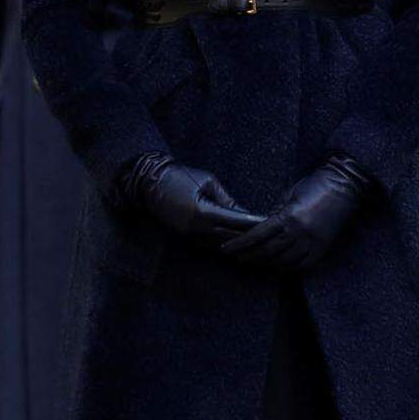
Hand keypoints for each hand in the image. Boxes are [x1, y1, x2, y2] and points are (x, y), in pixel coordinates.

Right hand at [118, 153, 259, 247]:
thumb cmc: (180, 175)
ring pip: (219, 243)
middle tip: (268, 235)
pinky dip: (222, 242)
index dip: (252, 222)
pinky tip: (235, 242)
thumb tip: (244, 213)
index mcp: (202, 212)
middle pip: (229, 236)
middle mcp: (195, 228)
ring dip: (236, 242)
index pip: (234, 220)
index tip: (269, 222)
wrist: (149, 182)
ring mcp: (188, 234)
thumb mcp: (208, 181)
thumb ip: (226, 199)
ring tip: (256, 241)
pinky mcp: (183, 236)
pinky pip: (207, 242)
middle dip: (248, 236)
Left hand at [223, 155, 373, 271]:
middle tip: (237, 258)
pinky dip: (288, 267)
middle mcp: (300, 232)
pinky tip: (279, 266)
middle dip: (250, 256)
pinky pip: (302, 264)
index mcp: (289, 216)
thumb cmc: (315, 184)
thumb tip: (262, 228)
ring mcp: (313, 242)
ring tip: (255, 262)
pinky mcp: (323, 247)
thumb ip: (276, 213)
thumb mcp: (290, 195)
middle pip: (268, 251)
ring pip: (284, 261)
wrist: (345, 184)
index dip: (240, 243)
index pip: (258, 235)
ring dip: (267, 264)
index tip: (226, 249)